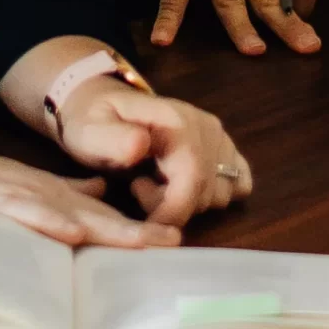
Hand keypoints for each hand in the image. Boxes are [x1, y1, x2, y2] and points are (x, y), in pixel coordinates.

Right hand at [0, 131, 180, 248]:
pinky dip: (46, 220)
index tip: (162, 237)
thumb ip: (38, 198)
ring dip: (106, 228)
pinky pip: (15, 212)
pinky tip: (75, 231)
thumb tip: (88, 203)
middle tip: (174, 241)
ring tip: (148, 241)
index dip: (124, 224)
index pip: (84, 209)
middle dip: (131, 229)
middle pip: (86, 212)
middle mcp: (21, 189)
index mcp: (25, 191)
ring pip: (63, 212)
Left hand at [53, 77, 253, 226]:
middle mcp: (206, 127)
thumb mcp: (91, 131)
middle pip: (206, 191)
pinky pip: (237, 182)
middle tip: (138, 188)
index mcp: (178, 122)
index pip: (193, 178)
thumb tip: (140, 144)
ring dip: (189, 201)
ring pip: (220, 192)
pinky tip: (182, 186)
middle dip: (173, 206)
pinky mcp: (224, 147)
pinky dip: (213, 193)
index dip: (174, 210)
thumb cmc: (95, 122)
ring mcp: (219, 136)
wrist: (103, 104)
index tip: (147, 225)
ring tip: (155, 183)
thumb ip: (112, 139)